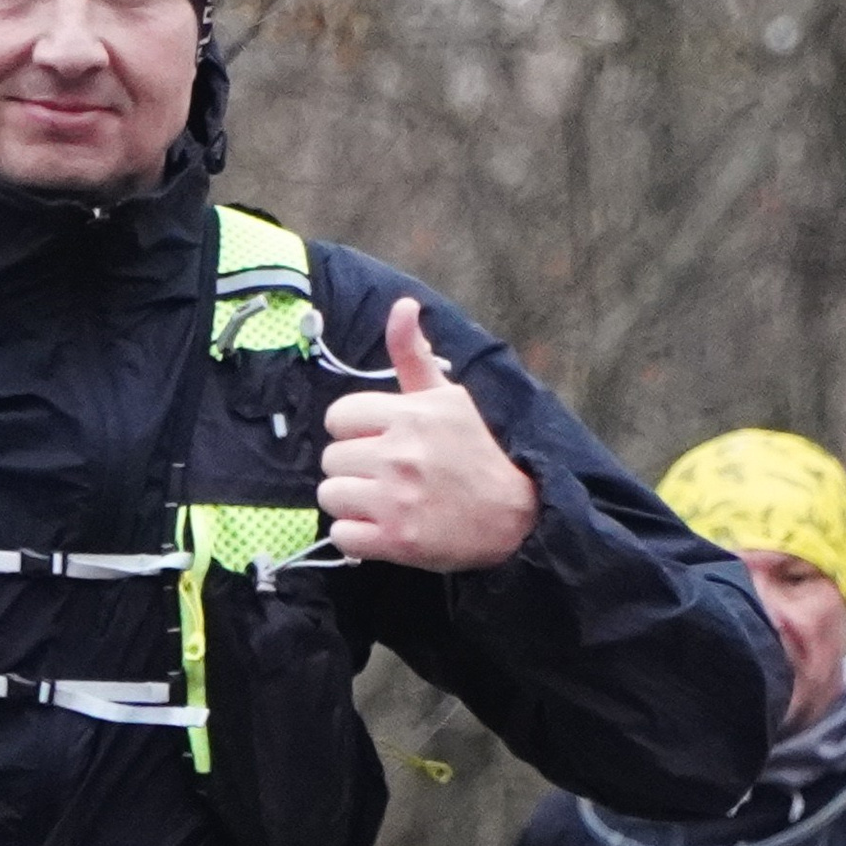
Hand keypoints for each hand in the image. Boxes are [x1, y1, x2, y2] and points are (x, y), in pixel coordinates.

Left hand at [318, 298, 537, 570]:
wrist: (515, 517)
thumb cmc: (475, 454)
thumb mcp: (448, 398)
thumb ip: (414, 355)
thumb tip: (403, 304)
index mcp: (411, 415)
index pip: (338, 417)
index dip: (354, 431)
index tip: (379, 442)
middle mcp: (401, 454)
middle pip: (331, 458)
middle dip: (354, 468)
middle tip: (387, 476)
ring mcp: (397, 500)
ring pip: (330, 495)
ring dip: (351, 502)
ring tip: (384, 502)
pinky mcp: (396, 541)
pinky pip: (341, 535)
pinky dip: (357, 536)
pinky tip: (384, 528)